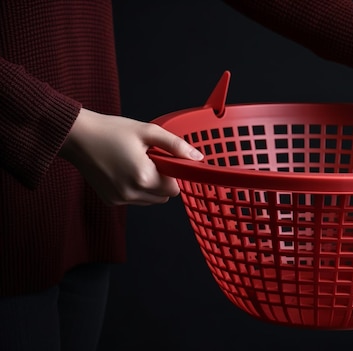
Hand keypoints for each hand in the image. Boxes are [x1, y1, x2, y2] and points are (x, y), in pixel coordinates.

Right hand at [60, 108, 202, 205]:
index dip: (173, 174)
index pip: (175, 189)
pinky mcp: (110, 200)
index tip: (164, 160)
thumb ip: (176, 146)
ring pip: (150, 200)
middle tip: (149, 159)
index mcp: (144, 177)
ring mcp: (120, 199)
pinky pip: (134, 199)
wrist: (77, 136)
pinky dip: (135, 188)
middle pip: (164, 197)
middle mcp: (132, 193)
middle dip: (163, 180)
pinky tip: (123, 170)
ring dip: (150, 186)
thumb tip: (198, 157)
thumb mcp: (148, 131)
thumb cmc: (111, 130)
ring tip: (135, 164)